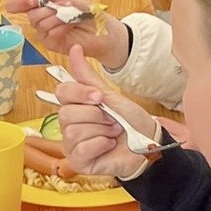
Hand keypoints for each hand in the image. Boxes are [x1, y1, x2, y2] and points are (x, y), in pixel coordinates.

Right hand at [0, 0, 129, 69]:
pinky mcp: (53, 44)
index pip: (21, 3)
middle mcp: (43, 19)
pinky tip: (71, 25)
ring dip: (56, 17)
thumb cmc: (89, 13)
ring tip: (71, 15)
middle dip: (44, 8)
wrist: (105, 31)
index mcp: (44, 5)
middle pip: (30, 14)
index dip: (18, 0)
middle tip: (60, 5)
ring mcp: (47, 33)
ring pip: (39, 24)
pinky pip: (48, 34)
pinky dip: (61, 27)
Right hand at [56, 44, 161, 179]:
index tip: (100, 97)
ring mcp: (71, 144)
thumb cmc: (130, 121)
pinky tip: (109, 145)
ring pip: (74, 131)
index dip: (80, 93)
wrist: (148, 143)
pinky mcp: (78, 162)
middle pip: (67, 113)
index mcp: (75, 106)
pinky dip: (101, 144)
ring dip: (102, 130)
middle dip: (97, 116)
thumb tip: (75, 49)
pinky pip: (82, 148)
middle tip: (112, 120)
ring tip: (114, 133)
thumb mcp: (110, 95)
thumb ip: (88, 76)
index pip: (62, 92)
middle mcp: (69, 125)